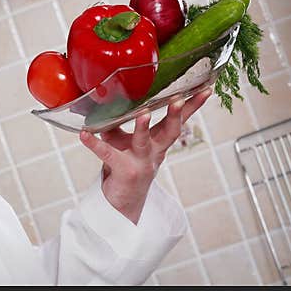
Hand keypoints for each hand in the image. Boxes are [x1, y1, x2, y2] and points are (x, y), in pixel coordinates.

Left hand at [79, 88, 210, 223]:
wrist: (122, 200)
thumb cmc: (125, 162)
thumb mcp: (126, 139)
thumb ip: (119, 119)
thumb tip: (106, 96)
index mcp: (159, 141)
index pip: (180, 120)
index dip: (193, 106)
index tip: (206, 90)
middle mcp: (154, 151)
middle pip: (170, 131)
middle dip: (176, 115)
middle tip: (179, 99)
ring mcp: (140, 161)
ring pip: (143, 142)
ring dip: (143, 128)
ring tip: (143, 115)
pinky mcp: (122, 170)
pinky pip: (107, 154)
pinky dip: (94, 144)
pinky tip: (84, 134)